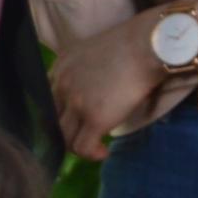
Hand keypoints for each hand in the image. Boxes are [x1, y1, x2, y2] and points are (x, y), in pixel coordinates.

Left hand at [50, 11, 174, 159]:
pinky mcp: (94, 118)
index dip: (61, 113)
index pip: (48, 99)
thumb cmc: (134, 44)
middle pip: (52, 120)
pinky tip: (103, 152)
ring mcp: (76, 102)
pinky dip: (91, 154)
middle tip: (84, 136)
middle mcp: (62, 84)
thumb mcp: (96, 52)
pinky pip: (82, 148)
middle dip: (66, 131)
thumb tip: (96, 91)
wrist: (149, 44)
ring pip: (64, 137)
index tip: (75, 120)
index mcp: (61, 66)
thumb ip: (86, 71)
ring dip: (78, 145)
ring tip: (95, 146)